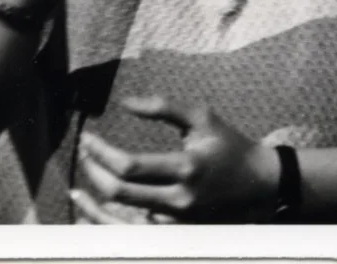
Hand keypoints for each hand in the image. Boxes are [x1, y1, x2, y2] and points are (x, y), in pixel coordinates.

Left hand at [72, 96, 279, 223]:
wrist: (258, 184)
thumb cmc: (228, 144)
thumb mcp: (201, 117)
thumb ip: (163, 107)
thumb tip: (124, 102)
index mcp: (186, 167)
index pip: (130, 166)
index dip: (102, 153)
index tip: (88, 139)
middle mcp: (180, 199)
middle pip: (120, 194)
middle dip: (94, 172)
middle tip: (84, 154)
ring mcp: (178, 222)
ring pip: (122, 220)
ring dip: (95, 203)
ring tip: (78, 189)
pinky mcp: (177, 233)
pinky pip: (135, 232)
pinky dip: (112, 221)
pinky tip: (98, 208)